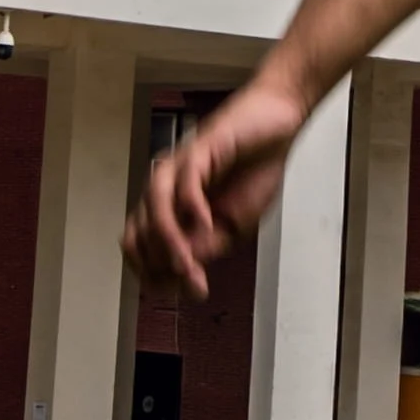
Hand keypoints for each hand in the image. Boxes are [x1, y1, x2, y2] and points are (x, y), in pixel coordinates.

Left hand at [129, 80, 311, 294]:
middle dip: (162, 265)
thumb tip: (182, 272)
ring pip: (155, 208)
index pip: (143, 248)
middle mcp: (166, 188)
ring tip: (188, 265)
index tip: (188, 292)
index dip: (157, 275)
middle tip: (192, 283)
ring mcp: (179, 168)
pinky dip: (191, 206)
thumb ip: (206, 247)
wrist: (278, 127)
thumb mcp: (233, 225)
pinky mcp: (199, 149)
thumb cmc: (254, 170)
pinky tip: (207, 223)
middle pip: (141, 232)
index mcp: (170, 208)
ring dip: (169, 242)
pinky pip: (184, 181)